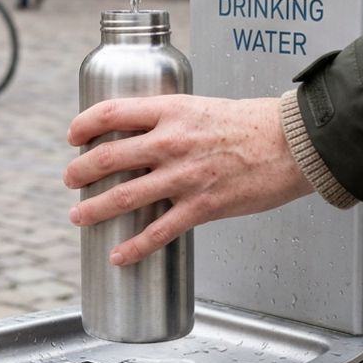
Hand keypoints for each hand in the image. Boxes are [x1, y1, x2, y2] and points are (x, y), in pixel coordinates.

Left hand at [64, 95, 311, 265]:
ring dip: (94, 208)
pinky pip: (159, 231)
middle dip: (80, 171)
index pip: (111, 113)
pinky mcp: (202, 206)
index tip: (72, 135)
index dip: (83, 124)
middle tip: (70, 179)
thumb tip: (141, 135)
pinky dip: (134, 247)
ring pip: (125, 195)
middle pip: (108, 157)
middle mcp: (171, 142)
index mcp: (170, 112)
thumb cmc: (251, 123)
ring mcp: (185, 176)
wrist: (292, 144)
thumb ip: (170, 121)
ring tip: (78, 216)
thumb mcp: (201, 107)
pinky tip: (118, 255)